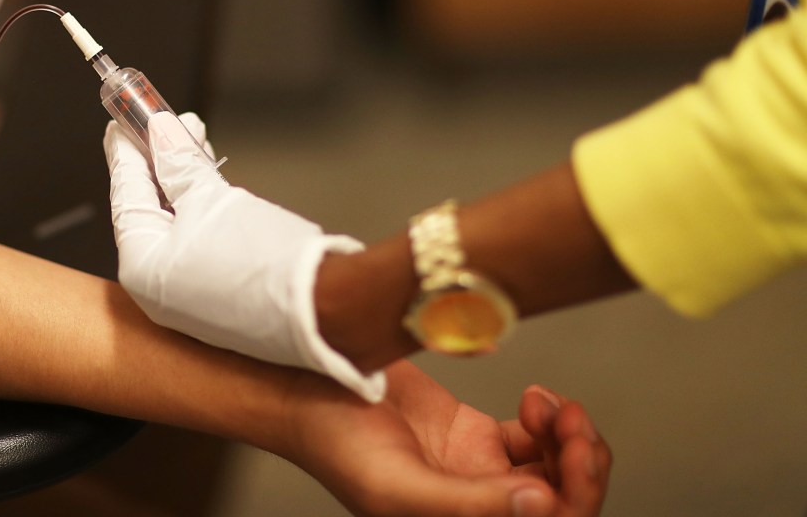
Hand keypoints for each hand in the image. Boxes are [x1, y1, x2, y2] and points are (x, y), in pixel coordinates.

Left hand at [103, 111, 384, 400]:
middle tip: (162, 122)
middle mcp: (159, 290)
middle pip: (151, 211)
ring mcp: (191, 298)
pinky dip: (204, 209)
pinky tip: (212, 180)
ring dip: (186, 180)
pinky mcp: (223, 299)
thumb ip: (180, 165)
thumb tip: (161, 134)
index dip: (126, 153)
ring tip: (193, 138)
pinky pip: (201, 243)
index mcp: (142, 269)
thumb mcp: (212, 200)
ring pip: (178, 225)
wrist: (326, 310)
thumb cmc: (264, 263)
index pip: (126, 197)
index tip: (121, 123)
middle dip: (161, 161)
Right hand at [289, 361, 610, 516]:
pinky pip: (535, 438)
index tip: (573, 456)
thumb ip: (471, 505)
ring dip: (569, 440)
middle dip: (582, 466)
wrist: (308, 386)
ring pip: (556, 472)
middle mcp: (476, 509)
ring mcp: (480, 474)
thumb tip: (544, 507)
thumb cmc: (333, 444)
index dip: (576, 500)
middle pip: (562, 504)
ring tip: (553, 407)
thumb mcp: (397, 486)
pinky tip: (533, 396)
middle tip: (573, 425)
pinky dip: (548, 416)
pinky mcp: (476, 436)